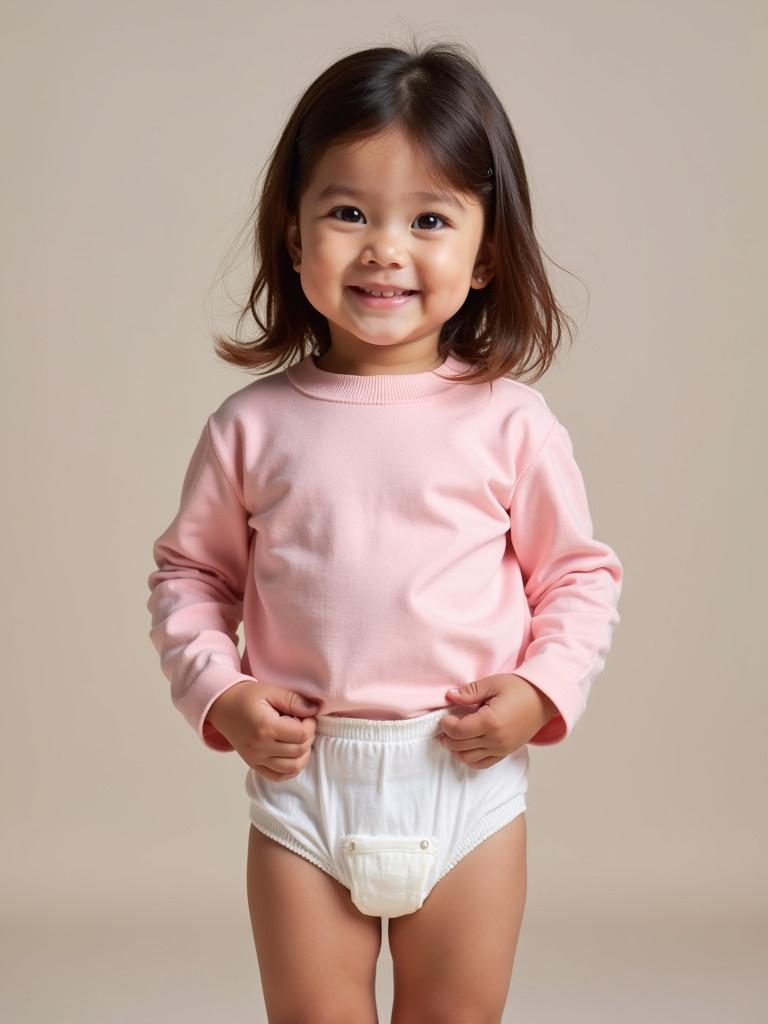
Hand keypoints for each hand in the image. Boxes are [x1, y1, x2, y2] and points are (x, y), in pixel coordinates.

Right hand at [206, 679, 320, 780]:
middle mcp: (260, 747)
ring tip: (298, 738)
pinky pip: (279, 776)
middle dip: (308, 736)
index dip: (310, 724)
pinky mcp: (254, 765)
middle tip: (303, 723)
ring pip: (293, 767)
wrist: (222, 706)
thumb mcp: (271, 690)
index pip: (301, 734)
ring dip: (303, 753)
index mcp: (265, 727)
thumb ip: (294, 700)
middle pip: (299, 751)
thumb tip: (315, 710)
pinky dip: (291, 768)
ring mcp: (256, 759)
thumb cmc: (246, 696)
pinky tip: (292, 753)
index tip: (306, 715)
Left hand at [437, 673, 558, 768]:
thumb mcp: (493, 683)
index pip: (458, 731)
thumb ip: (470, 691)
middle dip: (447, 737)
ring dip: (456, 749)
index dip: (446, 725)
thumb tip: (450, 696)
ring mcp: (502, 748)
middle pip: (460, 746)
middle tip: (444, 726)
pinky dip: (470, 759)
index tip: (444, 717)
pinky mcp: (506, 752)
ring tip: (452, 737)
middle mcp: (496, 739)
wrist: (545, 699)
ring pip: (469, 758)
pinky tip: (466, 747)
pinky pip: (483, 764)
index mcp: (491, 721)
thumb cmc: (520, 688)